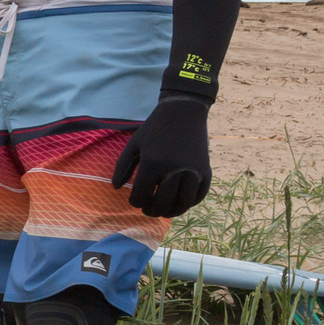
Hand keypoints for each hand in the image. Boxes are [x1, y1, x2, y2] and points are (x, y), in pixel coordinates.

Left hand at [110, 95, 211, 217]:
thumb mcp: (134, 144)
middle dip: (151, 211)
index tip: (135, 200)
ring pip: (182, 205)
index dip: (135, 203)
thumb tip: (117, 188)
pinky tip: (179, 201)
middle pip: (161, 205)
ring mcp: (193, 172)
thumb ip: (122, 166)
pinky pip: (198, 197)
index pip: (141, 197)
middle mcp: (174, 171)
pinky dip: (188, 204)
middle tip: (148, 210)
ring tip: (163, 210)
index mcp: (153, 164)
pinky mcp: (206, 172)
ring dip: (171, 212)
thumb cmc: (155, 128)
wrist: (184, 112)